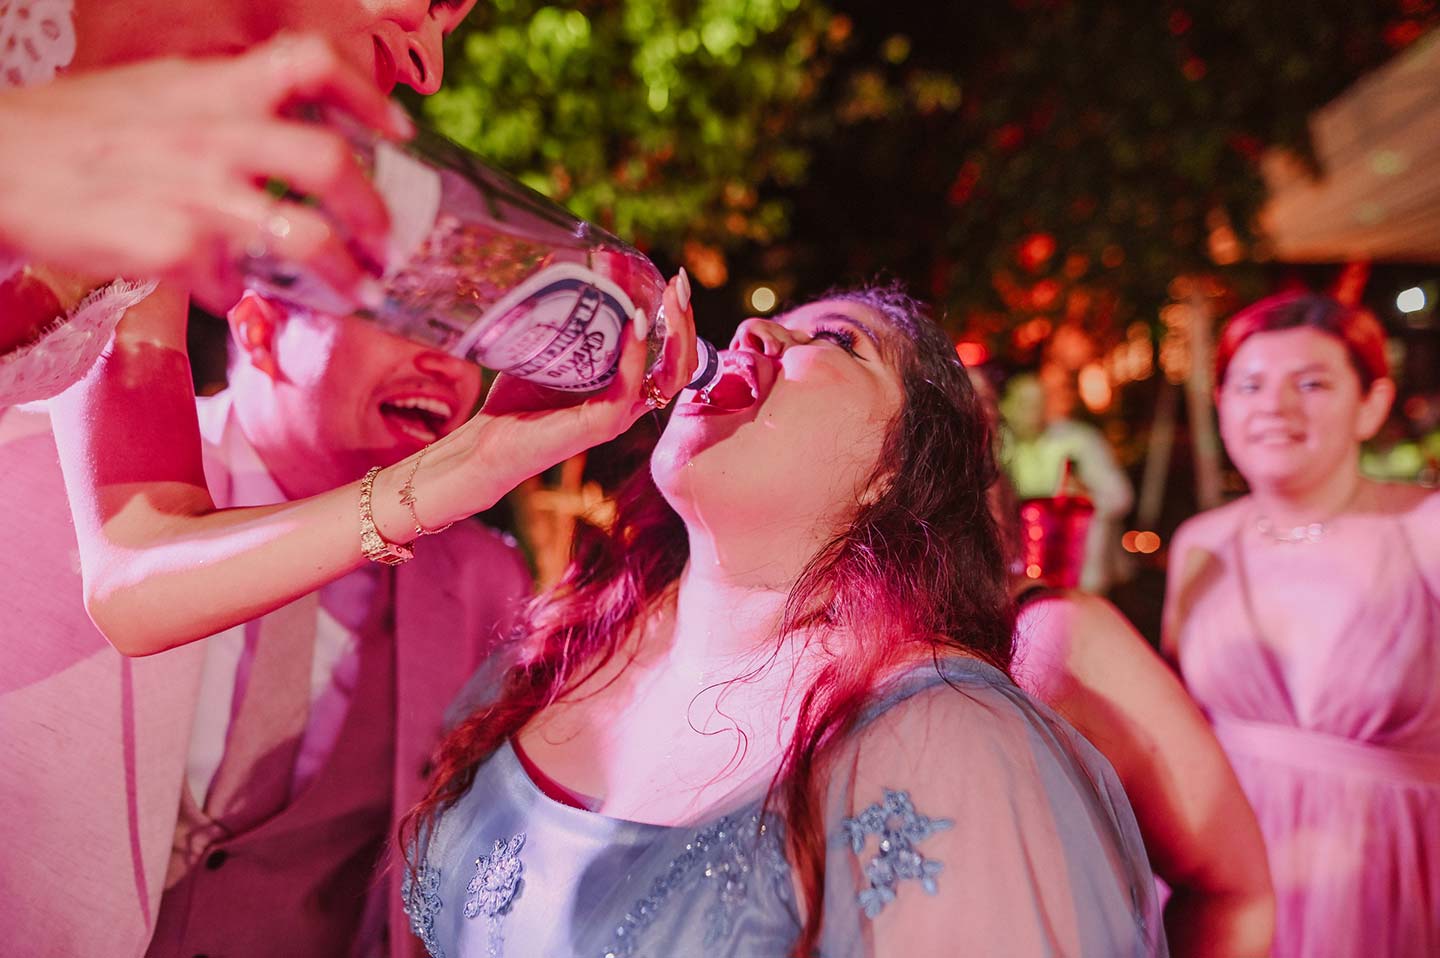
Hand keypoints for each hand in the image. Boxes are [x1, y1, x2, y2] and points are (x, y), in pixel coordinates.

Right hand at [0, 33, 411, 317]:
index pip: (307, 64)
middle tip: (385, 245)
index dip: (364, 94)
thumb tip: (298, 140)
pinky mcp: (167, 246)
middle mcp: (212, 133)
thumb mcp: (159, 95)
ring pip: (302, 237)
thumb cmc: (82, 134)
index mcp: (213, 87)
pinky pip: (231, 283)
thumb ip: (225, 110)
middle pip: (328, 162)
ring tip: (352, 291)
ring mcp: (193, 192)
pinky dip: (236, 294)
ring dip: (339, 271)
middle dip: (373, 212)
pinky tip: (226, 292)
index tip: (398, 131)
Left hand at [472, 274, 699, 493]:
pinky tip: (635, 324)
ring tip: (670, 298)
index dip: (680, 320)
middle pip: (681, 364)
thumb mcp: (549, 350)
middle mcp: (628, 403)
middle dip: (686, 321)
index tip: (675, 281)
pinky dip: (636, 355)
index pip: (671, 356)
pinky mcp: (600, 425)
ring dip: (676, 334)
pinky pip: (629, 389)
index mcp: (623, 388)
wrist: (485, 444)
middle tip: (680, 282)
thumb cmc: (514, 400)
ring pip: (671, 378)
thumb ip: (568, 322)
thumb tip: (565, 265)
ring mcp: (617, 415)